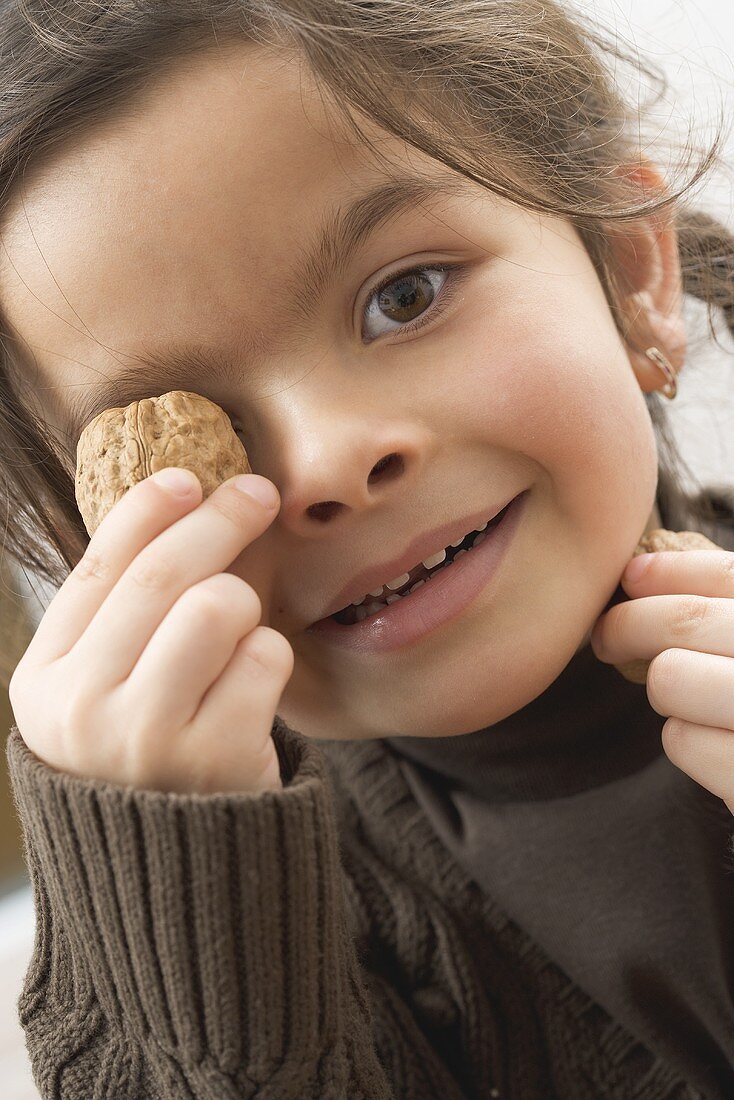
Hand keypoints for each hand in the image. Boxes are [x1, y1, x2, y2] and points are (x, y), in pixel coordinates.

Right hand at [8, 470, 293, 793]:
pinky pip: (265, 655)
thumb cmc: (147, 757)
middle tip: (259, 493)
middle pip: (163, 575)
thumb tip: (176, 503)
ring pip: (219, 605)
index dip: (146, 510)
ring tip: (238, 640)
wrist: (179, 871)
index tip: (187, 477)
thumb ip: (120, 618)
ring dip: (245, 604)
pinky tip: (252, 692)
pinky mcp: (214, 757)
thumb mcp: (103, 692)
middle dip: (219, 518)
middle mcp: (81, 709)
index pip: (96, 570)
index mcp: (43, 682)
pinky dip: (270, 658)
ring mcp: (145, 737)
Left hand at [590, 547, 733, 814]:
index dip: (672, 571)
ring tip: (690, 702)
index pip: (730, 574)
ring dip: (667, 689)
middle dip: (629, 623)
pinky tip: (717, 747)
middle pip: (685, 621)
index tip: (632, 577)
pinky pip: (682, 739)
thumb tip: (639, 573)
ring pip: (672, 677)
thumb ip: (723, 614)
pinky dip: (688, 741)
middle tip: (607, 637)